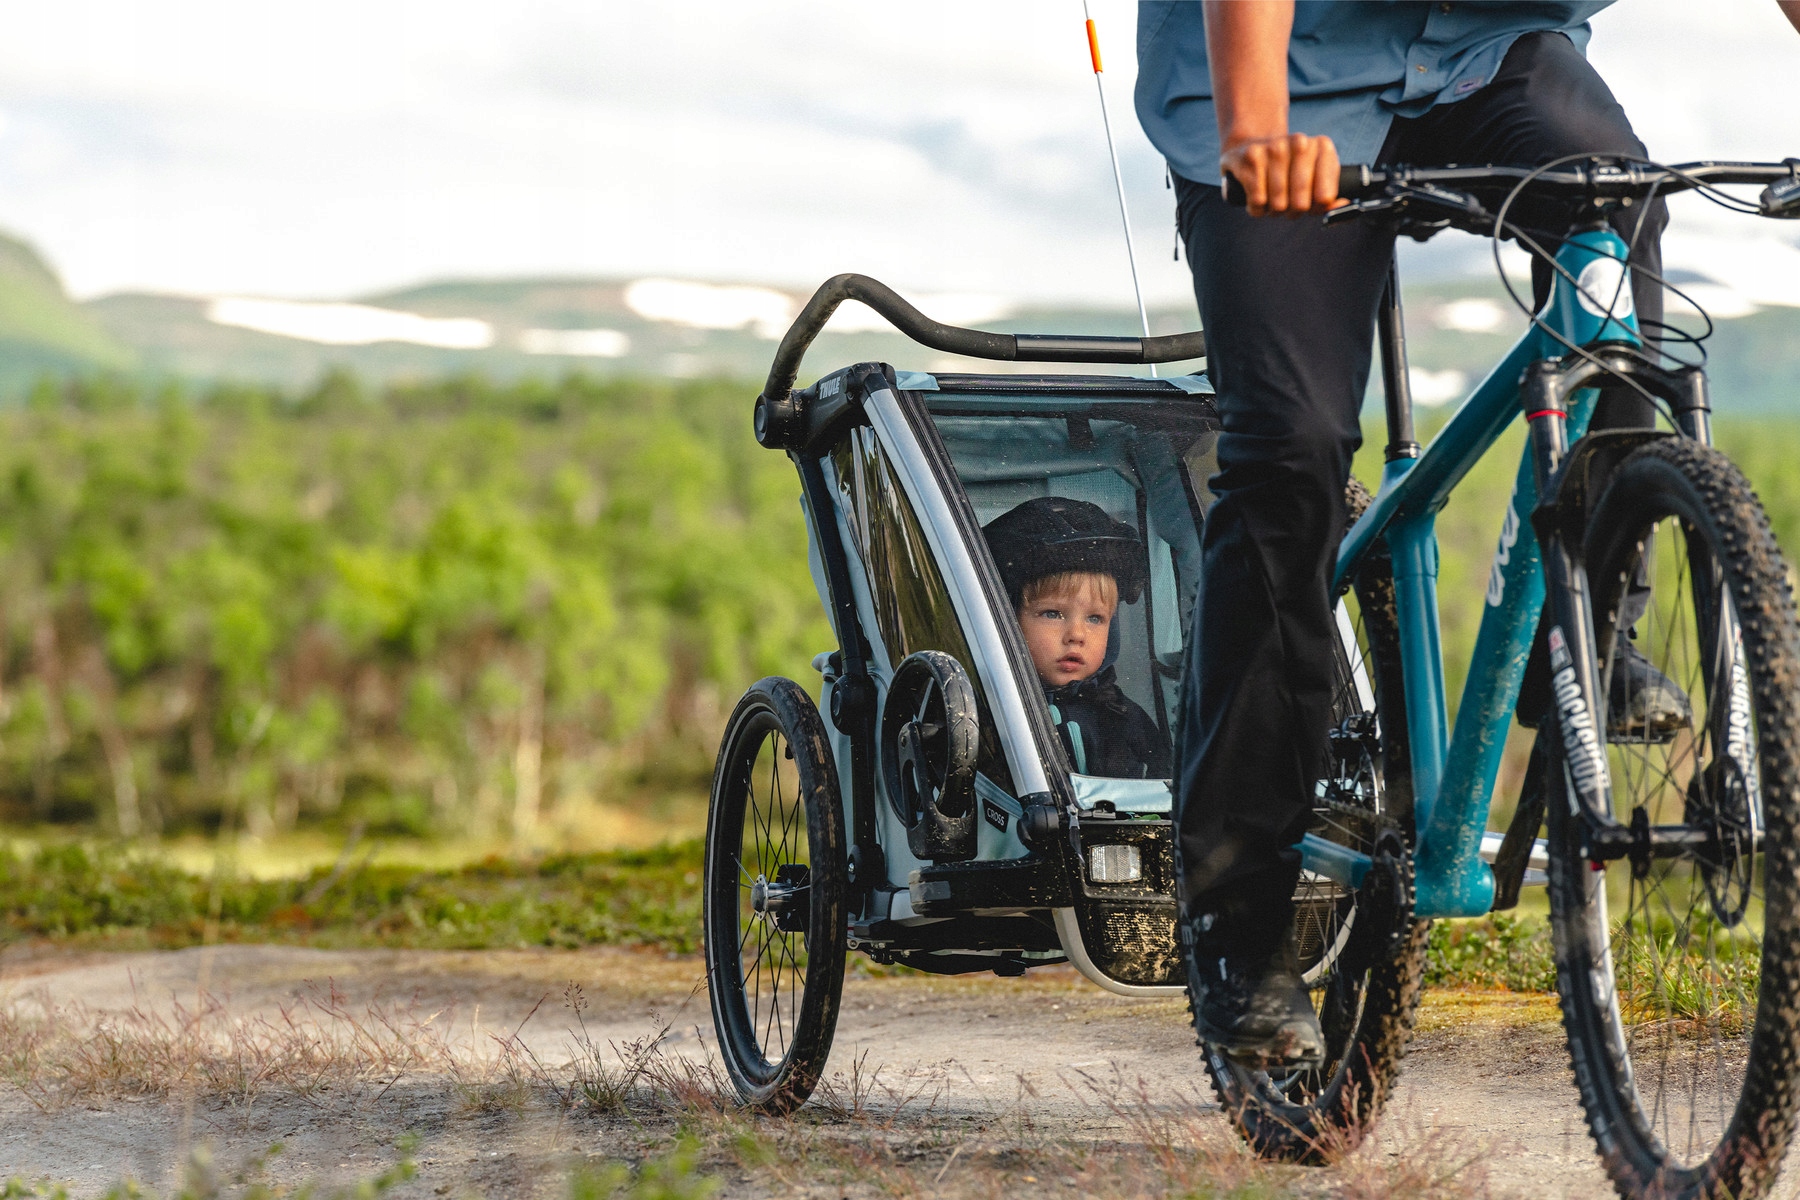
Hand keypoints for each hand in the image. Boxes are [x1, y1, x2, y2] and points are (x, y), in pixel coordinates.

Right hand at [1220, 133, 1342, 217]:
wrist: (1253, 148)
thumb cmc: (1288, 170)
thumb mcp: (1314, 178)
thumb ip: (1329, 197)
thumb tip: (1341, 204)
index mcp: (1322, 146)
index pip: (1325, 197)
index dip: (1315, 208)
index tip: (1310, 204)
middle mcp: (1300, 142)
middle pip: (1301, 203)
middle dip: (1293, 211)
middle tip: (1289, 205)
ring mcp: (1275, 147)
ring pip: (1278, 204)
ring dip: (1274, 210)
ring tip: (1273, 200)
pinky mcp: (1252, 156)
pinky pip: (1258, 201)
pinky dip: (1257, 208)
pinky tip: (1258, 197)